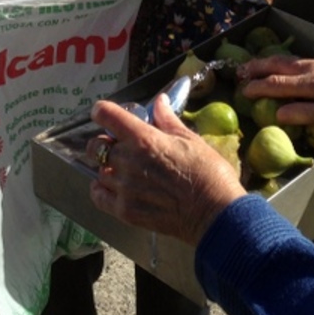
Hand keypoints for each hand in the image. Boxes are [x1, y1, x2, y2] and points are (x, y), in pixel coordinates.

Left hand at [87, 95, 246, 246]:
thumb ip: (168, 120)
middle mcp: (128, 161)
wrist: (215, 213)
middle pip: (98, 145)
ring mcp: (124, 188)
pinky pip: (98, 196)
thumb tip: (159, 101)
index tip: (104, 114)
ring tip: (125, 171)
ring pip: (99, 170)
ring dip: (108, 167)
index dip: (102, 111)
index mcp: (144, 139)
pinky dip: (100, 189)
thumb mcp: (191, 140)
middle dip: (107, 142)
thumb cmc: (209, 173)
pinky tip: (113, 187)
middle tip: (122, 147)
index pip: (107, 115)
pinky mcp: (125, 211)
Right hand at [239, 55, 313, 130]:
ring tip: (254, 67)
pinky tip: (284, 68)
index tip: (240, 91)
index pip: (277, 83)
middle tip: (238, 72)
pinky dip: (284, 64)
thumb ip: (306, 113)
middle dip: (257, 68)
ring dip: (269, 64)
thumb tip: (278, 114)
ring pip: (289, 61)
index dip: (257, 87)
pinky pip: (300, 62)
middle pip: (279, 65)